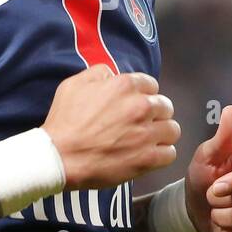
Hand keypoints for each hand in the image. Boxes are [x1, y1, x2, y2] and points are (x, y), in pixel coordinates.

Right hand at [42, 64, 179, 190]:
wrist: (59, 156)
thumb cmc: (64, 121)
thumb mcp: (74, 84)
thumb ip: (99, 73)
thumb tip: (112, 75)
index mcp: (125, 86)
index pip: (151, 85)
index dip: (143, 95)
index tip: (135, 105)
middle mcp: (140, 106)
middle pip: (165, 106)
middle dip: (155, 114)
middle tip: (141, 124)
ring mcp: (146, 133)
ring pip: (172, 129)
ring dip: (162, 134)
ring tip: (148, 140)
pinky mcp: (147, 158)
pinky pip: (170, 154)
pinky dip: (161, 154)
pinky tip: (148, 155)